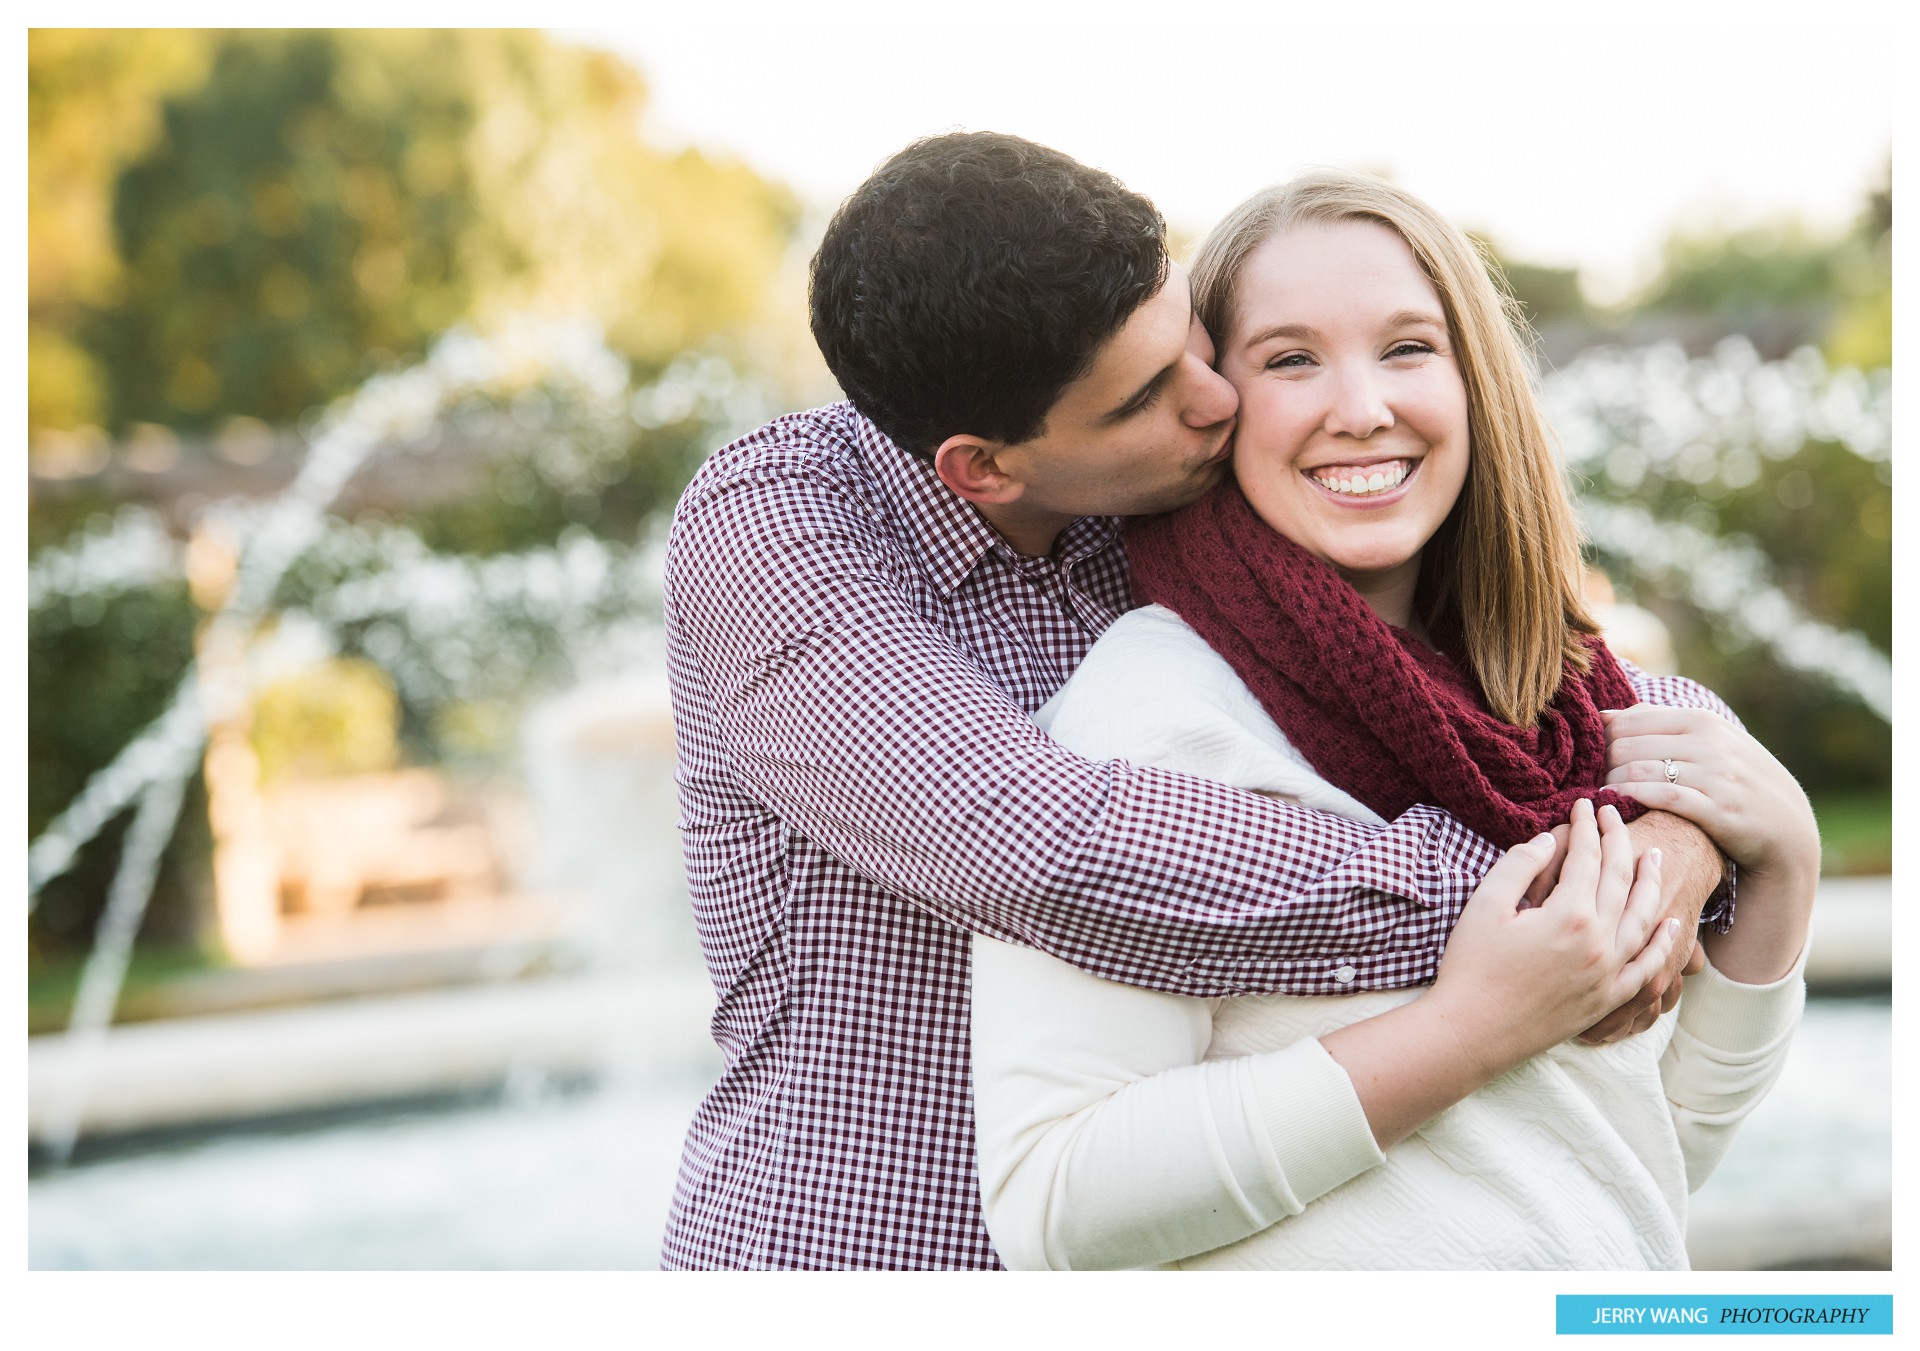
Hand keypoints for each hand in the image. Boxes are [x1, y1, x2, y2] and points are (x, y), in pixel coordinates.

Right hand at [1429, 799, 1680, 1076]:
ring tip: (1654, 856)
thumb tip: (1548, 840)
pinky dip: (1664, 944)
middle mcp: (1599, 942)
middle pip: (1620, 880)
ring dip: (1651, 883)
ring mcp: (1608, 974)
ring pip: (1644, 918)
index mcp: (1569, 915)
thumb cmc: (1471, 966)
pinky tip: (1674, 924)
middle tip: (1613, 814)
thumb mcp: (1485, 905)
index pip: (1588, 858)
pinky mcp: (1607, 999)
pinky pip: (1648, 968)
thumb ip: (1519, 865)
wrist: (1472, 1031)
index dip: (1585, 826)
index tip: (1583, 805)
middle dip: (1618, 841)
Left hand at [1603, 706, 1819, 985]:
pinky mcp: (1717, 808)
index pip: (1630, 720)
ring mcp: (1715, 775)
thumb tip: (1605, 714)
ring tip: (1600, 796)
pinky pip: (1660, 796)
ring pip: (1638, 770)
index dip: (1603, 740)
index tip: (1592, 758)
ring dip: (1611, 785)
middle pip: (1627, 745)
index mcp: (1702, 721)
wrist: (1786, 827)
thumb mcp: (1707, 742)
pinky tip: (1617, 806)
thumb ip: (1658, 724)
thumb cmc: (1735, 781)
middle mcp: (1709, 742)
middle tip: (1590, 781)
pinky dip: (1631, 798)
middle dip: (1602, 765)